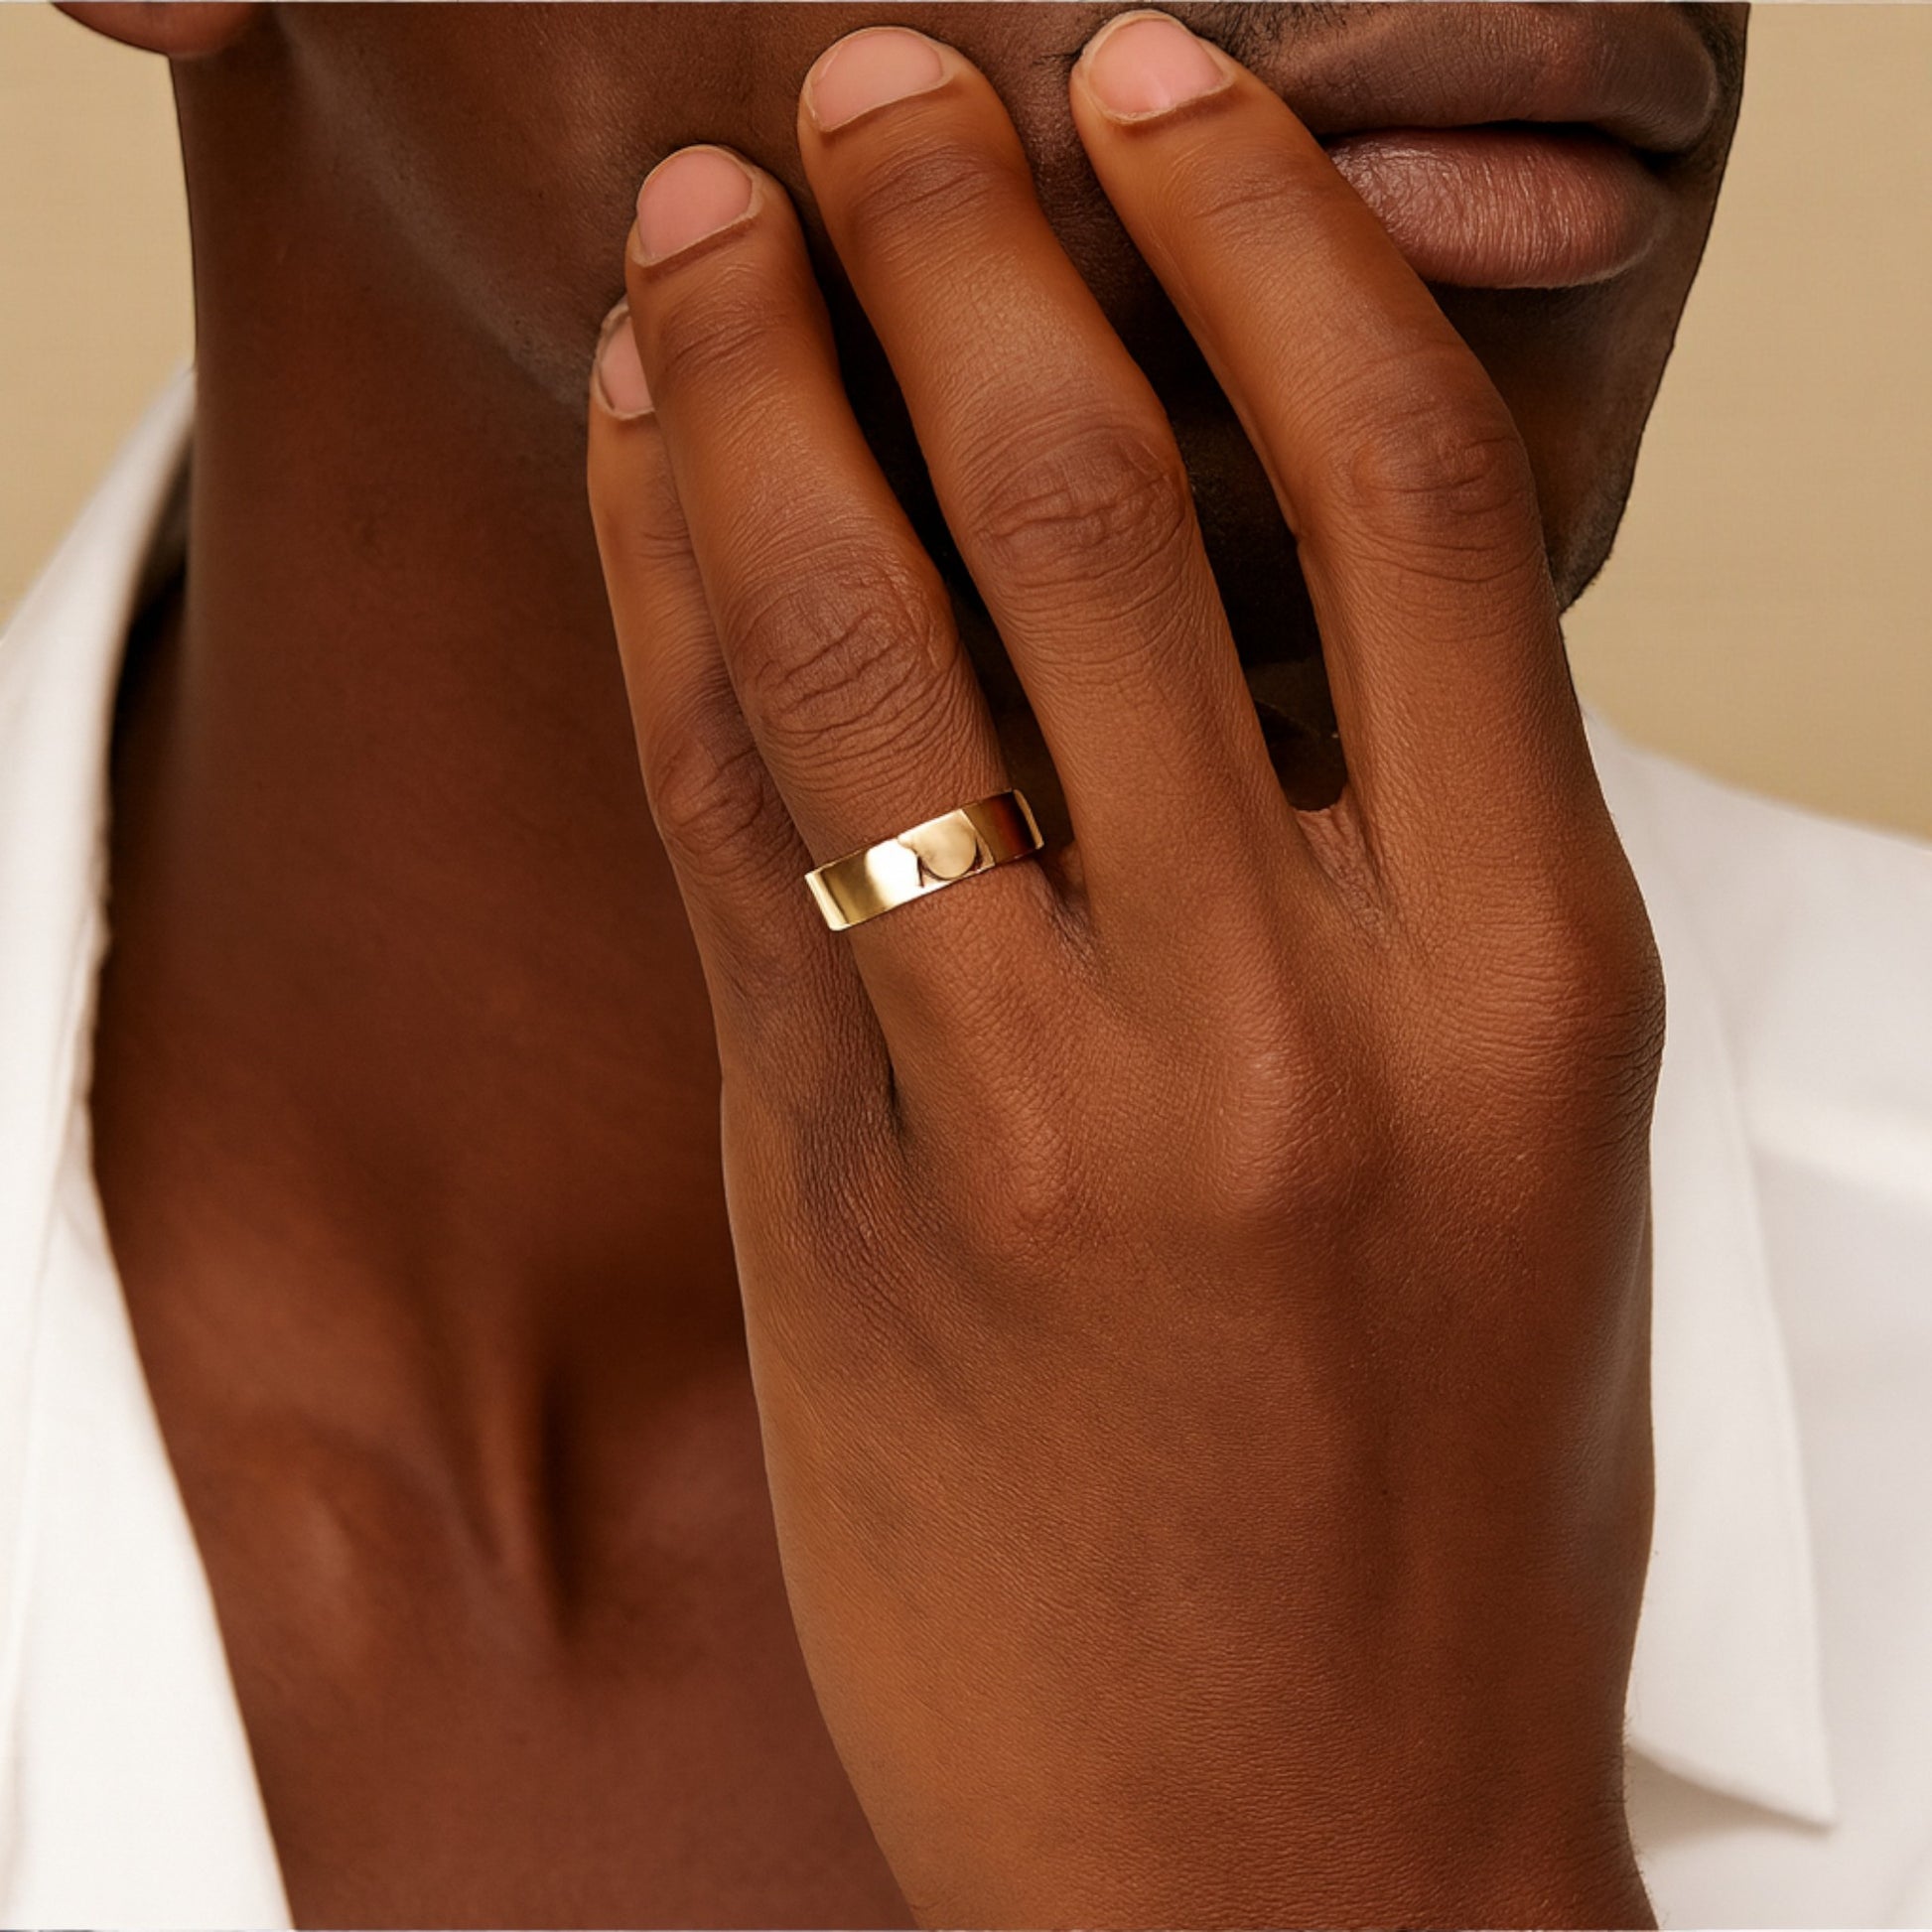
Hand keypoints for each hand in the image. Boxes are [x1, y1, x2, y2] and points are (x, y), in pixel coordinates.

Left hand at [586, 15, 1664, 1928]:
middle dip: (961, 238)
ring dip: (761, 377)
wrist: (1288, 1839)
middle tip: (881, 84)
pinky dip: (670, 604)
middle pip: (1094, 499)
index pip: (1402, 490)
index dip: (1259, 238)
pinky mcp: (833, 1194)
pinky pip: (722, 820)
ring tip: (713, 218)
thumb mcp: (1514, 1143)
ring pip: (856, 636)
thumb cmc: (1438, 1497)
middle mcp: (1287, 1019)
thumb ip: (1395, 856)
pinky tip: (649, 466)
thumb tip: (1251, 574)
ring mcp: (1036, 1110)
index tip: (1156, 97)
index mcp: (1528, 981)